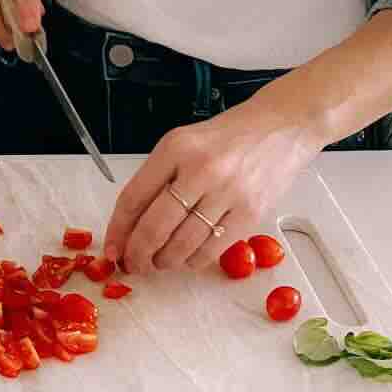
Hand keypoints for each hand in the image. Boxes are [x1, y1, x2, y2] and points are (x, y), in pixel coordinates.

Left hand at [100, 83, 327, 275]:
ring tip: (158, 263)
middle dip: (138, 254)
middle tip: (133, 264)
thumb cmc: (227, 137)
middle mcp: (200, 169)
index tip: (112, 248)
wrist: (280, 127)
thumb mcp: (182, 143)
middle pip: (155, 226)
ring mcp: (227, 192)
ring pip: (182, 244)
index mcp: (175, 148)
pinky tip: (186, 259)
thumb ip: (156, 178)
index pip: (134, 197)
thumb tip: (130, 224)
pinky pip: (212, 249)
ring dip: (164, 262)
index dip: (118, 230)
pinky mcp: (250, 213)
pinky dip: (193, 261)